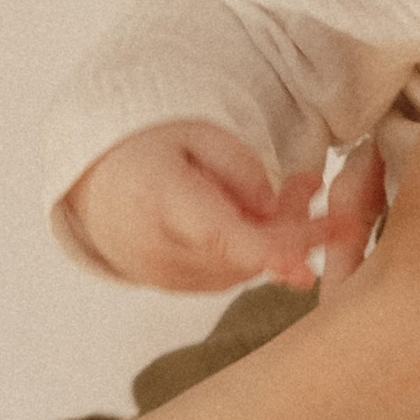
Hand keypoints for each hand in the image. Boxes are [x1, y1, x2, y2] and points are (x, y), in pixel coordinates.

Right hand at [71, 120, 325, 289]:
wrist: (98, 185)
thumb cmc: (151, 149)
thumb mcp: (194, 131)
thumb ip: (236, 164)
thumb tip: (272, 207)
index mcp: (158, 201)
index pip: (217, 236)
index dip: (264, 253)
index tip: (301, 268)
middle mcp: (159, 250)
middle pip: (242, 254)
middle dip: (294, 228)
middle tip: (321, 189)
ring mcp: (168, 277)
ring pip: (243, 267)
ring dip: (282, 235)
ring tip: (301, 187)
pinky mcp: (179, 288)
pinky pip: (231, 273)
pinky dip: (259, 249)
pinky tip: (271, 214)